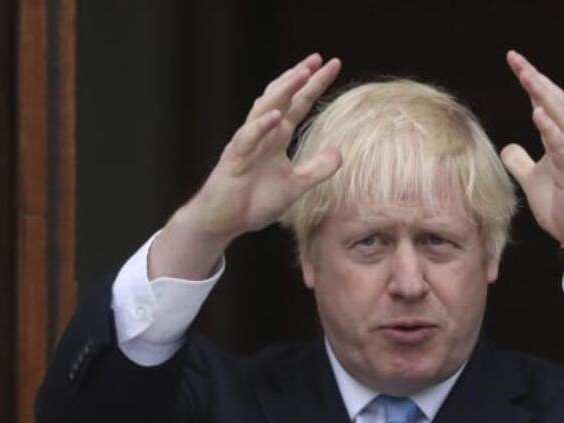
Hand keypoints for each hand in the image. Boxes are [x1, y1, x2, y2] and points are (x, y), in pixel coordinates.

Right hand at [152, 54, 342, 278]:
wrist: (223, 221)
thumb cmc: (254, 202)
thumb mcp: (295, 186)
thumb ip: (316, 169)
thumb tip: (340, 153)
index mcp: (276, 138)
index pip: (298, 105)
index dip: (314, 86)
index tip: (333, 65)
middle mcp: (261, 134)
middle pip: (282, 99)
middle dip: (299, 78)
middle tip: (317, 59)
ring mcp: (246, 143)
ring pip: (263, 110)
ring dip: (282, 91)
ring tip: (301, 74)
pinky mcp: (234, 159)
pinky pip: (247, 138)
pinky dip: (261, 126)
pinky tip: (276, 115)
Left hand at [500, 50, 563, 255]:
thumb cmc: (562, 206)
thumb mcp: (532, 180)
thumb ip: (520, 162)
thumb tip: (507, 146)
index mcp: (560, 138)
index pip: (544, 101)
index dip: (530, 81)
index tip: (513, 61)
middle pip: (553, 99)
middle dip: (534, 77)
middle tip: (515, 58)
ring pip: (560, 115)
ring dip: (542, 94)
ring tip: (525, 75)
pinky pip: (562, 145)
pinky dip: (550, 128)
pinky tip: (537, 113)